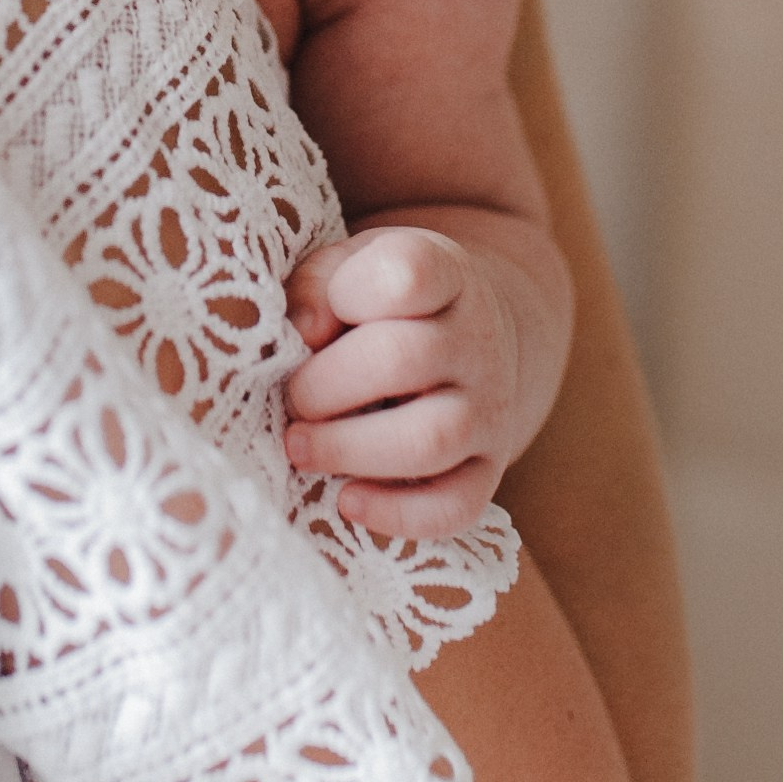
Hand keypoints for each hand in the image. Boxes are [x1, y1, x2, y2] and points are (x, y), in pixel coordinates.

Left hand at [281, 227, 519, 540]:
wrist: (476, 336)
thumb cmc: (385, 301)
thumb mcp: (350, 267)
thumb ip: (315, 286)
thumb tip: (304, 332)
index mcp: (445, 274)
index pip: (407, 274)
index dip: (348, 292)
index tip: (315, 318)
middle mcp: (477, 340)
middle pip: (405, 359)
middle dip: (326, 386)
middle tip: (291, 399)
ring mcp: (490, 408)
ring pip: (432, 438)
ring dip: (350, 449)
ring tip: (299, 448)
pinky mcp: (489, 471)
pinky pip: (456, 506)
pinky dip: (397, 515)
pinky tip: (346, 500)